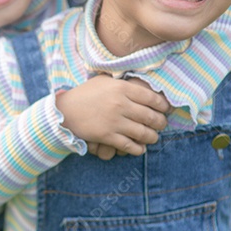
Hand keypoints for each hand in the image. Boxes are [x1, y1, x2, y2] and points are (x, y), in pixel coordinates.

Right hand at [56, 75, 170, 156]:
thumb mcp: (104, 81)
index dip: (163, 105)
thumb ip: (123, 82)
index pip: (152, 98)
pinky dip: (138, 149)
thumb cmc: (85, 94)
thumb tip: (144, 84)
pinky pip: (130, 146)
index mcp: (121, 88)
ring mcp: (114, 121)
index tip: (166, 109)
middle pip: (151, 117)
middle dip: (161, 123)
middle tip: (162, 124)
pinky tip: (140, 148)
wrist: (64, 111)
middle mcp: (120, 104)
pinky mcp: (107, 136)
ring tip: (153, 137)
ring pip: (144, 133)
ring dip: (152, 137)